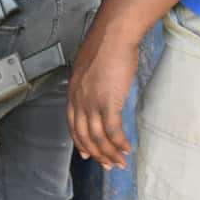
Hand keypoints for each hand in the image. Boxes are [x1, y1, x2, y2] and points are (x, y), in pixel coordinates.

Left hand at [67, 19, 139, 169]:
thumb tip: (99, 87)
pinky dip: (119, 142)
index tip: (86, 152)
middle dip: (96, 153)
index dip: (79, 141)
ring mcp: (92, 102)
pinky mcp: (108, 101)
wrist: (113, 35)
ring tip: (119, 162)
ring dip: (109, 153)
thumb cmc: (105, 45)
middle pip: (84, 135)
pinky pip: (112, 130)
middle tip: (107, 164)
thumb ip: (91, 81)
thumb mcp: (90, 66)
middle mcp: (79, 99)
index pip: (73, 124)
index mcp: (73, 91)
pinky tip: (126, 149)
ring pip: (98, 136)